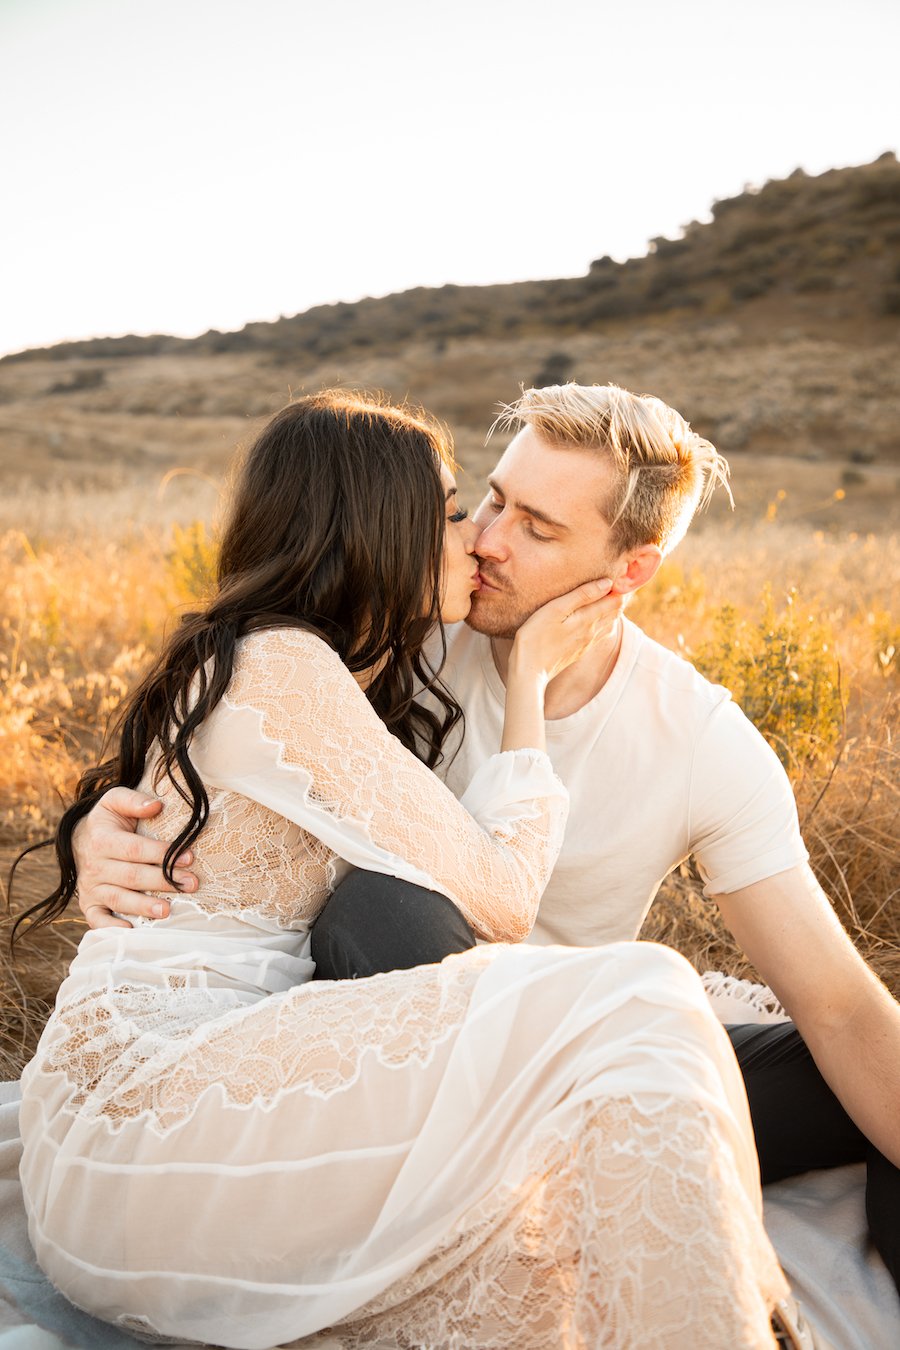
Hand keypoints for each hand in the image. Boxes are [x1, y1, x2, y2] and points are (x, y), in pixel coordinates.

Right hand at [74, 787, 197, 927]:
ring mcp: (91, 888)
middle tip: (190, 884)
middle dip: (163, 881)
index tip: (189, 857)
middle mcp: (95, 866)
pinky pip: (97, 920)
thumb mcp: (115, 801)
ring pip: (118, 899)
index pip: (134, 849)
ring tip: (167, 911)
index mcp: (103, 840)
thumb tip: (156, 805)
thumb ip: (133, 800)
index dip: (162, 854)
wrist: (83, 840)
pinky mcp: (89, 904)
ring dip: (143, 907)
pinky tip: (132, 931)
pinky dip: (111, 928)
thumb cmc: (109, 821)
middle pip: (132, 876)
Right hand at [510, 578, 621, 683]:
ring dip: (611, 609)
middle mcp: (593, 632)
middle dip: (617, 596)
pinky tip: (595, 618)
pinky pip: (601, 634)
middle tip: (609, 582)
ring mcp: (587, 643)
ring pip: (610, 623)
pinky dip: (604, 622)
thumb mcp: (556, 609)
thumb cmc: (536, 636)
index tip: (610, 574)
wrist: (529, 670)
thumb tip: (607, 583)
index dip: (618, 586)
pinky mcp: (580, 651)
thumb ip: (582, 595)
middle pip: (616, 611)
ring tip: (603, 596)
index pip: (617, 600)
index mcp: (589, 619)